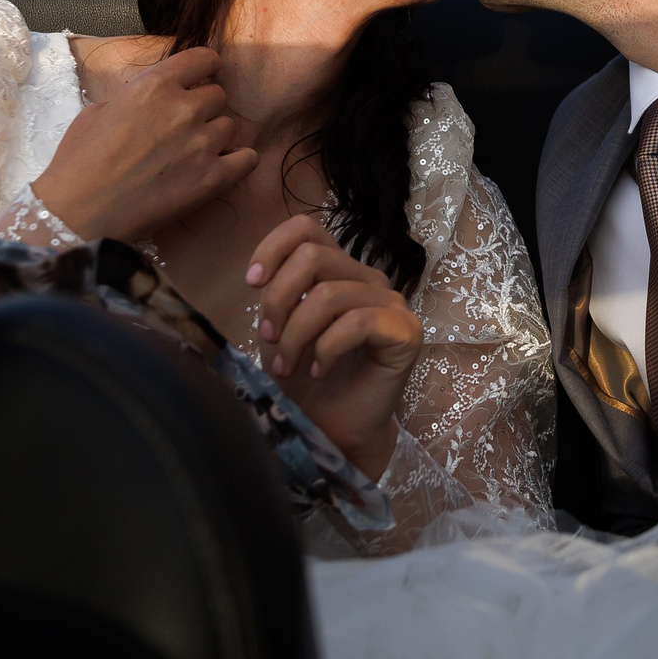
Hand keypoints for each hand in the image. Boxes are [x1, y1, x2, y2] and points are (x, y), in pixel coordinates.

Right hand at [31, 47, 256, 242]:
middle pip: (217, 95)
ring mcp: (202, 144)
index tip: (202, 77)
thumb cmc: (79, 163)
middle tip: (184, 127)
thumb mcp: (98, 111)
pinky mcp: (213, 178)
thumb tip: (154, 99)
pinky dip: (238, 161)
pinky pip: (247, 159)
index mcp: (154, 85)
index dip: (205, 68)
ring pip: (229, 126)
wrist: (79, 213)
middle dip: (203, 107)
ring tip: (191, 153)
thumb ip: (135, 97)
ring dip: (214, 136)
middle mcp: (183, 109)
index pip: (203, 59)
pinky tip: (223, 166)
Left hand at [249, 213, 422, 479]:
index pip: (306, 228)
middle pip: (313, 256)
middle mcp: (367, 280)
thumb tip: (260, 274)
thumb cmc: (305, 382)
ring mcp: (391, 304)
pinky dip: (327, 348)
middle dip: (278, 299)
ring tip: (287, 366)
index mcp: (339, 271)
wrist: (331, 430)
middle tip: (268, 338)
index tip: (251, 283)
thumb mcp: (278, 329)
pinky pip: (357, 322)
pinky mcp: (405, 332)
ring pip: (330, 293)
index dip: (272, 247)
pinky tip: (319, 371)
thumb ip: (276, 293)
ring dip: (296, 334)